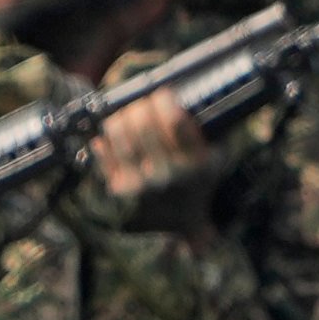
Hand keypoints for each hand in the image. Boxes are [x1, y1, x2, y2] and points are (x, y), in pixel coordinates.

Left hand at [90, 91, 215, 220]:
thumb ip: (204, 128)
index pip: (173, 120)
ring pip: (119, 133)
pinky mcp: (119, 189)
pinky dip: (106, 138)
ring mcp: (140, 184)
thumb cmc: (196, 182)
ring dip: (121, 118)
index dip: (164, 100)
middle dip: (141, 105)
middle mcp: (167, 174)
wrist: (180, 224)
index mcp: (194, 163)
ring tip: (128, 117)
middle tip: (143, 104)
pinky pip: (104, 152)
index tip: (162, 95)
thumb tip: (176, 95)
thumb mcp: (214, 157)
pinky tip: (113, 136)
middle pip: (142, 123)